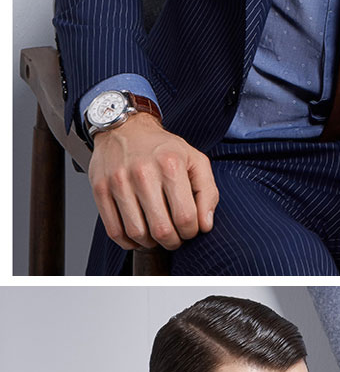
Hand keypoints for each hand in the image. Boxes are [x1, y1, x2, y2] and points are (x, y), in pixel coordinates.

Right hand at [90, 107, 219, 251]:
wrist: (125, 128)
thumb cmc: (162, 148)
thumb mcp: (195, 160)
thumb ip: (208, 192)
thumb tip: (205, 225)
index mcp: (170, 165)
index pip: (185, 217)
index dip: (191, 232)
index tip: (190, 230)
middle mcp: (143, 173)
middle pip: (161, 230)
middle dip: (172, 242)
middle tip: (174, 237)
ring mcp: (118, 182)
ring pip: (136, 233)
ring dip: (150, 243)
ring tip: (156, 235)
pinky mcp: (100, 190)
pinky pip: (114, 230)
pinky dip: (127, 242)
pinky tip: (138, 235)